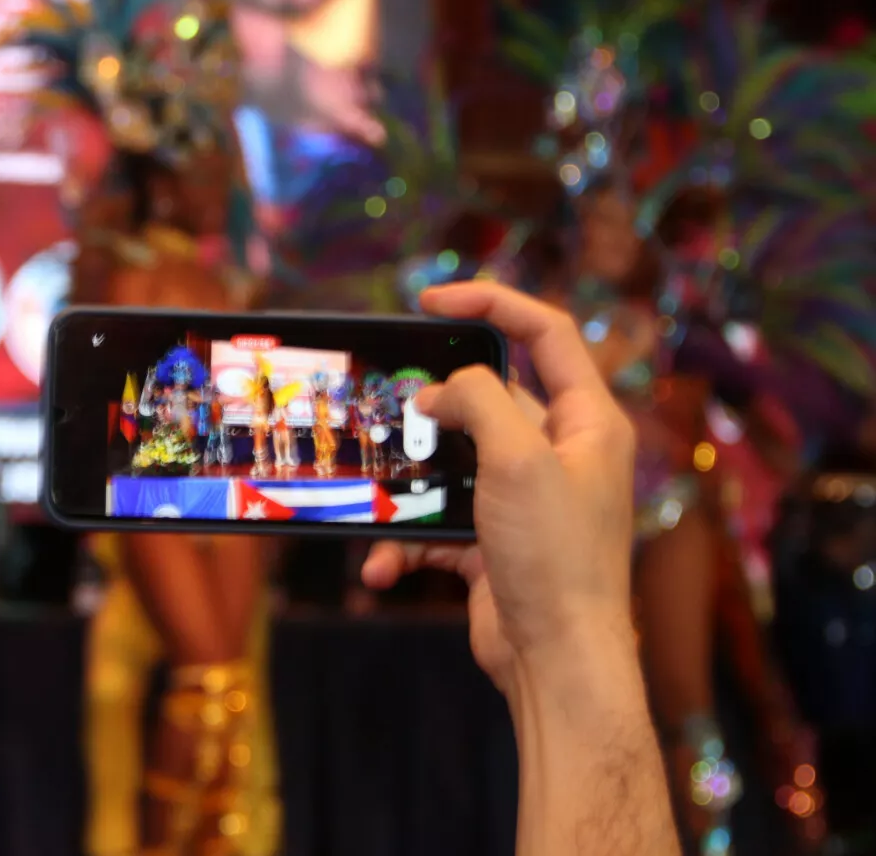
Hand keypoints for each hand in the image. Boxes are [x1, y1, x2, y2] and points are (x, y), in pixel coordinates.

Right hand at [362, 281, 638, 696]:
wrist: (558, 664)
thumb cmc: (556, 559)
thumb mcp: (518, 458)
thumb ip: (479, 401)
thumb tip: (440, 388)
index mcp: (588, 422)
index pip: (546, 334)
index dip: (492, 302)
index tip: (431, 301)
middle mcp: (562, 455)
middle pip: (491, 399)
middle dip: (436, 403)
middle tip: (393, 400)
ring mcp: (527, 501)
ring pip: (455, 463)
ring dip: (411, 480)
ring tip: (376, 486)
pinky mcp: (495, 543)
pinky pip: (439, 525)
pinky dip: (407, 541)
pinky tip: (384, 565)